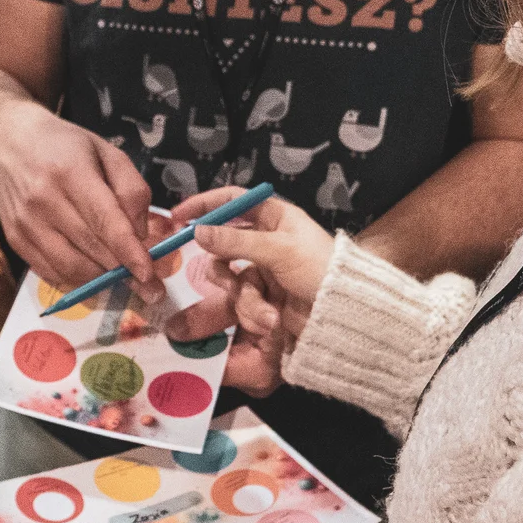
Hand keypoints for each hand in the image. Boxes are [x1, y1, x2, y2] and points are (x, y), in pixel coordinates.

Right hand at [0, 99, 158, 296]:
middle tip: (149, 286)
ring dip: (101, 279)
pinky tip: (91, 270)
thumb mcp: (108, 153)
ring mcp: (25, 223)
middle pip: (90, 248)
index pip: (103, 220)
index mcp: (70, 172)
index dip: (128, 251)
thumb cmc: (66, 146)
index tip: (147, 273)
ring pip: (71, 268)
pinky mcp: (15, 240)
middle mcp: (43, 200)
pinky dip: (76, 280)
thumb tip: (140, 235)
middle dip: (123, 271)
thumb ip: (132, 190)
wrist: (9, 144)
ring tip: (119, 275)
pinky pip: (51, 273)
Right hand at [164, 188, 333, 396]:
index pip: (234, 201)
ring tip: (267, 313)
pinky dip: (255, 313)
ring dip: (247, 299)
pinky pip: (242, 302)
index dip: (206, 205)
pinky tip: (273, 322)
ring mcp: (263, 272)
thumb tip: (198, 230)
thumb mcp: (278, 250)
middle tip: (222, 276)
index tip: (179, 216)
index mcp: (275, 217)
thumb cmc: (318, 270)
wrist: (343, 316)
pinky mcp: (262, 299)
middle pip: (224, 245)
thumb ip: (235, 240)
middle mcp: (266, 241)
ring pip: (230, 279)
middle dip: (223, 265)